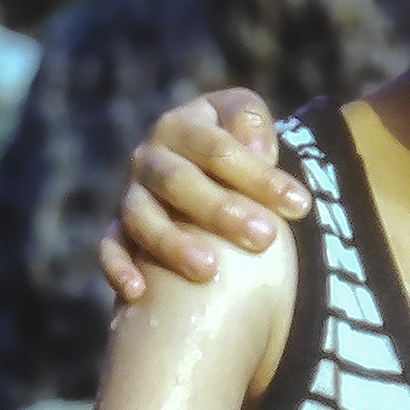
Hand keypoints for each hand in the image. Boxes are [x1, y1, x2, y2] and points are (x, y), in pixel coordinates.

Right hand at [98, 88, 311, 301]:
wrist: (199, 162)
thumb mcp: (244, 118)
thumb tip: (257, 150)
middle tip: (265, 239)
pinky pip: (109, 247)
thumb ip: (251, 123)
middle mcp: (148, 157)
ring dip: (173, 244)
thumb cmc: (235, 141)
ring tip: (210, 270)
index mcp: (181, 124)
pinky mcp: (117, 227)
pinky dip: (118, 267)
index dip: (259, 176)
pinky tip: (137, 291)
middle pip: (179, 182)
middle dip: (222, 211)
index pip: (219, 149)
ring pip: (142, 217)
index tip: (300, 205)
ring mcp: (129, 193)